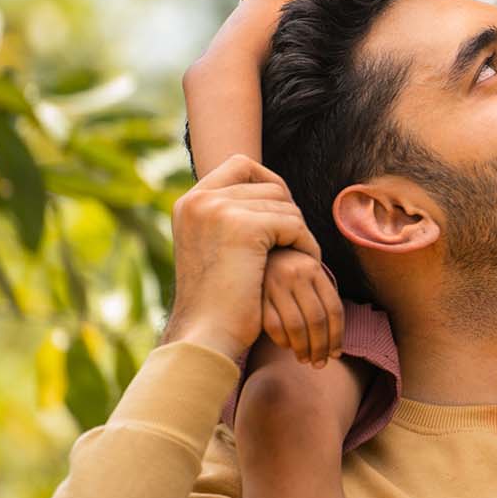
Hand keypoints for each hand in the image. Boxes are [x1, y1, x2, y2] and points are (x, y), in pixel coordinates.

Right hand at [160, 155, 322, 361]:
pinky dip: (306, 245)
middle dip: (289, 214)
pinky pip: (294, 224)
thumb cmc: (218, 299)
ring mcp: (219, 210)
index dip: (270, 183)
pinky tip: (305, 266)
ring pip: (285, 205)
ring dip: (299, 233)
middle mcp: (200, 199)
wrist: (206, 333)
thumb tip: (271, 187)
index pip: (241, 164)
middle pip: (270, 185)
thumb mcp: (215, 246)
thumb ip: (230, 215)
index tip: (282, 215)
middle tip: (293, 244)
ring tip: (295, 260)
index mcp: (189, 201)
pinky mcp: (243, 226)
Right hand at [260, 247, 343, 367]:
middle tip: (320, 363)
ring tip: (305, 360)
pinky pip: (274, 326)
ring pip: (296, 326)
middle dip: (321, 347)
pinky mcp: (256, 296)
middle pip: (317, 320)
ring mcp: (274, 285)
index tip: (336, 353)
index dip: (337, 335)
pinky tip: (287, 347)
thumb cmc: (286, 270)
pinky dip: (283, 341)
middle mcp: (295, 275)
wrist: (252, 255)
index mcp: (313, 269)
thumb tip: (334, 340)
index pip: (334, 309)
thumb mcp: (306, 273)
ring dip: (303, 348)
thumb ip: (320, 296)